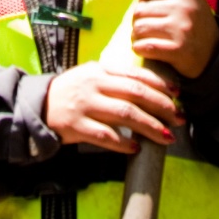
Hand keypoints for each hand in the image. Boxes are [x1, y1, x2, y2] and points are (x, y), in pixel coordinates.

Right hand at [44, 62, 183, 154]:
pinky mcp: (77, 126)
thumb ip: (116, 79)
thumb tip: (150, 89)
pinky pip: (105, 136)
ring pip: (124, 114)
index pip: (135, 74)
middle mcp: (95, 85)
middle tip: (179, 118)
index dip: (159, 84)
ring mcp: (85, 105)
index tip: (177, 94)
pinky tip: (136, 148)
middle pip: (135, 93)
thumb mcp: (93, 76)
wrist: (39, 105)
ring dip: (149, 126)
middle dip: (161, 106)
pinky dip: (122, 143)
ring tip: (166, 136)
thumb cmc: (73, 90)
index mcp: (101, 70)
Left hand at [131, 0, 218, 79]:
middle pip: (141, 10)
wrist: (215, 53)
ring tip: (141, 39)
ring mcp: (181, 29)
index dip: (142, 1)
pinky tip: (143, 50)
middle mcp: (183, 8)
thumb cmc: (196, 25)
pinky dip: (139, 49)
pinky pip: (146, 46)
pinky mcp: (178, 50)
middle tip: (141, 29)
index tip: (146, 12)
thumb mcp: (191, 0)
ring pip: (140, 28)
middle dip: (137, 21)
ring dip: (136, 36)